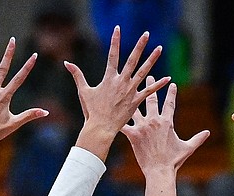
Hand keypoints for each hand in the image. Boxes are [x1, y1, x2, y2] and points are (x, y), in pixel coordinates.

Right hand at [66, 26, 168, 159]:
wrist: (101, 128)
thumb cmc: (91, 110)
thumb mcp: (83, 91)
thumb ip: (77, 75)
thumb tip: (66, 63)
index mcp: (109, 78)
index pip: (112, 54)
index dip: (115, 41)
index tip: (118, 28)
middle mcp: (121, 81)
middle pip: (132, 59)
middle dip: (139, 45)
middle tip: (146, 34)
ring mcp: (130, 91)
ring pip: (144, 71)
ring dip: (152, 59)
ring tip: (160, 48)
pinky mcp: (136, 101)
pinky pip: (149, 91)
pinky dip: (158, 85)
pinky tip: (168, 78)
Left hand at [122, 79, 209, 195]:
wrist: (159, 171)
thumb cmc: (174, 161)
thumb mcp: (187, 148)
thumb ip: (197, 139)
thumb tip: (208, 132)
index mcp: (167, 122)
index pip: (170, 103)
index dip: (171, 93)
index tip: (171, 84)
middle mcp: (154, 121)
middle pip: (152, 99)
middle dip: (151, 87)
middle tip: (149, 77)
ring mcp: (143, 127)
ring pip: (136, 108)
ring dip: (132, 99)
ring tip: (128, 90)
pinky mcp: (133, 135)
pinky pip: (124, 125)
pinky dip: (118, 120)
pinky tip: (111, 113)